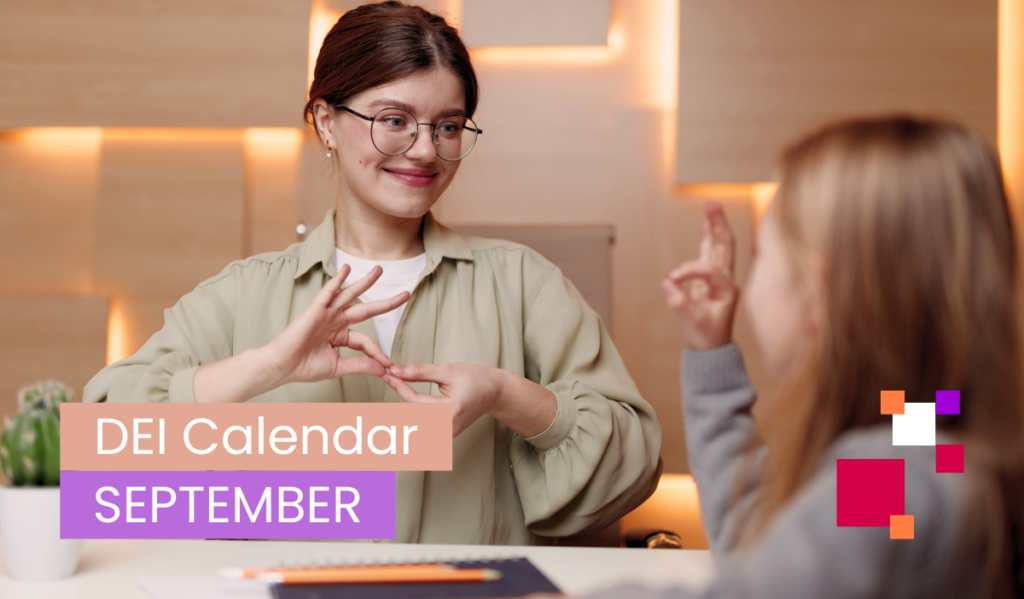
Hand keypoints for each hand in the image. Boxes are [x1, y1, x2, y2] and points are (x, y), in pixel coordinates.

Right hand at [268, 264, 409, 383]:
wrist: (282, 367)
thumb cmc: (304, 367)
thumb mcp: (338, 367)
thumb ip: (360, 365)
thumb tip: (384, 369)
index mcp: (341, 336)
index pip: (366, 340)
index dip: (377, 351)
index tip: (387, 363)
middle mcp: (336, 322)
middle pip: (367, 309)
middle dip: (387, 303)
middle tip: (406, 294)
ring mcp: (327, 314)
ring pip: (351, 295)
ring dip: (366, 282)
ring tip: (379, 270)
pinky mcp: (315, 309)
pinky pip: (328, 292)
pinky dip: (337, 280)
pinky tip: (346, 269)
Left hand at [383, 363, 505, 436]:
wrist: (495, 392)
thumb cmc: (476, 379)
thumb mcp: (447, 371)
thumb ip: (419, 372)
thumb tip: (396, 371)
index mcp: (449, 411)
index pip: (414, 401)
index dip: (398, 386)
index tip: (387, 375)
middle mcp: (447, 427)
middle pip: (410, 418)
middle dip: (395, 406)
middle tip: (384, 390)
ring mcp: (447, 434)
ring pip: (415, 427)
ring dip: (401, 416)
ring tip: (389, 403)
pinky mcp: (446, 435)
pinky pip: (423, 431)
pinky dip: (412, 422)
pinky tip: (402, 413)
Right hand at [662, 202, 738, 349]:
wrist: (712, 348)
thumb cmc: (706, 336)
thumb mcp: (692, 322)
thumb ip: (680, 302)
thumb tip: (667, 282)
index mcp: (726, 289)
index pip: (707, 270)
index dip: (688, 271)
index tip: (671, 280)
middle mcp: (726, 281)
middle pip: (725, 245)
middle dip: (719, 225)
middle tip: (712, 205)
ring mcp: (720, 279)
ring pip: (720, 247)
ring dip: (715, 227)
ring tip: (711, 207)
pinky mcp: (711, 280)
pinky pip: (711, 255)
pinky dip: (709, 239)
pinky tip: (706, 226)